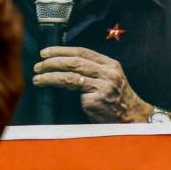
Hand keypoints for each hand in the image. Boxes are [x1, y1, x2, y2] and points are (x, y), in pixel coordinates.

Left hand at [32, 47, 154, 122]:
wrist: (132, 119)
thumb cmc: (117, 101)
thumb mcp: (110, 80)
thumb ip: (94, 71)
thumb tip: (64, 65)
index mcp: (110, 64)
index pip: (83, 52)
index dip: (62, 50)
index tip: (46, 52)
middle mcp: (108, 73)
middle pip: (75, 61)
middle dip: (53, 61)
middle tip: (38, 65)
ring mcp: (103, 86)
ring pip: (70, 74)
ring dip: (50, 75)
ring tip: (38, 77)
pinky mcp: (96, 99)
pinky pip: (73, 91)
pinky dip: (57, 85)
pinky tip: (47, 87)